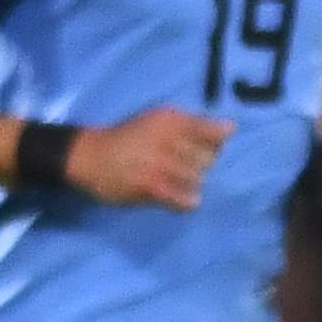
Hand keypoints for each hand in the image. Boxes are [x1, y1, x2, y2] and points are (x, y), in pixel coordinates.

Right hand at [67, 106, 230, 208]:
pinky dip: (187, 201)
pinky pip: (183, 200)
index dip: (215, 144)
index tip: (204, 147)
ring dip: (190, 183)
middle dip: (200, 165)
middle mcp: (168, 139)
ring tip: (173, 180)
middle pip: (208, 159)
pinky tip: (180, 198)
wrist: (90, 157)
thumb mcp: (158, 119)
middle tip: (181, 165)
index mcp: (171, 119)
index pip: (213, 133)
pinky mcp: (151, 187)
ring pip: (197, 180)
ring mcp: (160, 164)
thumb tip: (232, 129)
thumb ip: (194, 123)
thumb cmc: (128, 137)